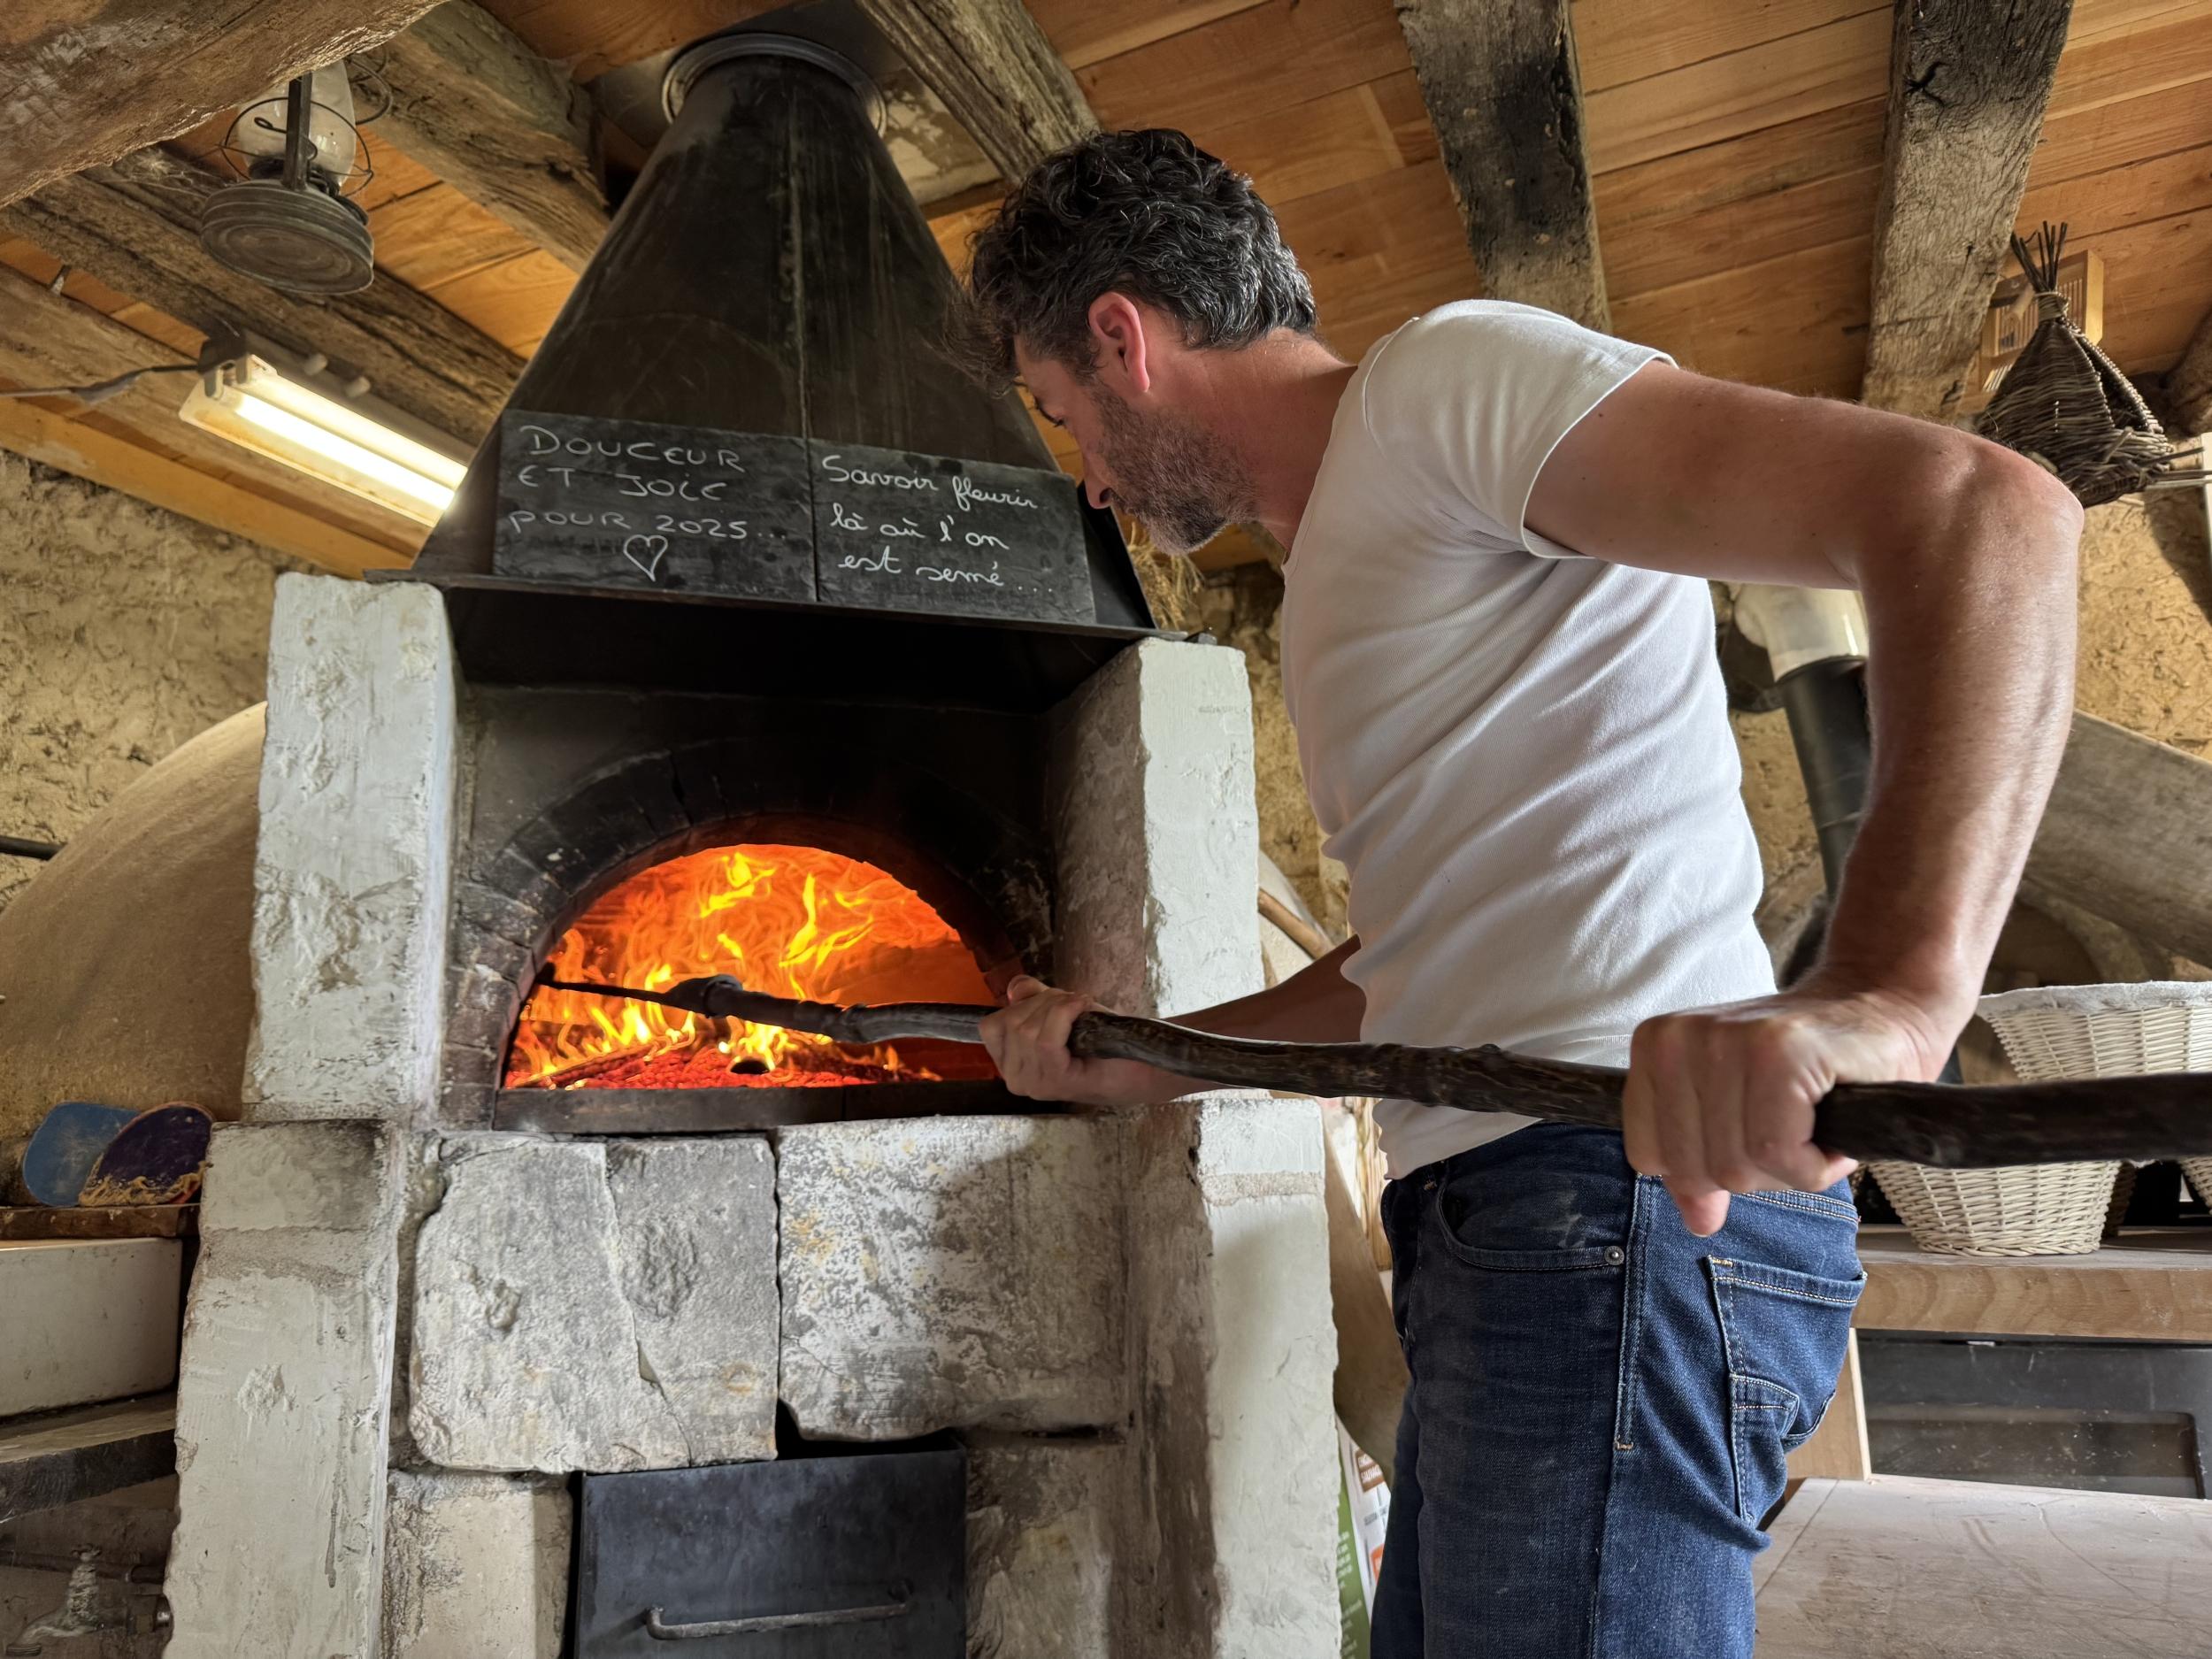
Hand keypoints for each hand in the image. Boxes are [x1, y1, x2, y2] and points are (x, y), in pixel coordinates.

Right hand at [977, 976, 1166, 1107]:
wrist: (1140, 1062)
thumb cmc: (1100, 1039)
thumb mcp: (1058, 1011)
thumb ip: (1032, 998)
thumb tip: (1014, 989)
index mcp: (1011, 1065)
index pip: (991, 1026)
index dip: (1019, 1005)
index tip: (1051, 1002)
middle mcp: (1016, 1081)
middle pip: (1011, 1023)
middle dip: (1043, 1002)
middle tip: (1073, 1003)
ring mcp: (1034, 1085)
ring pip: (1028, 1029)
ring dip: (1058, 1006)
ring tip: (1080, 1007)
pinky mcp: (1055, 1082)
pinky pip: (1046, 1039)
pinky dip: (1065, 1014)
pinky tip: (1083, 1007)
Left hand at [1621, 982, 1955, 1236]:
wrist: (1881, 1013)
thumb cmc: (1809, 1073)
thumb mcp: (1737, 1118)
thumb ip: (1704, 1166)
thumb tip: (1698, 1223)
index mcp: (1654, 1049)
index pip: (1650, 1156)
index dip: (1706, 1171)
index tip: (1749, 1137)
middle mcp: (1677, 1038)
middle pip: (1696, 1169)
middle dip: (1756, 1170)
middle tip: (1793, 1128)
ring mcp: (1724, 1039)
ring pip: (1736, 1165)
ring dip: (1792, 1167)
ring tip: (1813, 1122)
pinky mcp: (1778, 1049)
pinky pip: (1777, 1151)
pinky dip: (1816, 1163)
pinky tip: (1832, 1127)